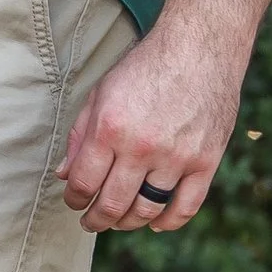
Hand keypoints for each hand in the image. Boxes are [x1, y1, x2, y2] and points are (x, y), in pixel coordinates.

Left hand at [61, 15, 244, 232]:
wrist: (199, 49)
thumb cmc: (145, 68)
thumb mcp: (101, 93)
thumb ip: (80, 136)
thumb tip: (65, 175)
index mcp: (110, 129)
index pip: (84, 183)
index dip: (74, 200)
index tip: (73, 202)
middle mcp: (142, 147)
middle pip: (113, 204)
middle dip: (96, 219)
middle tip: (90, 222)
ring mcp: (177, 157)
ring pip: (147, 210)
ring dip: (128, 223)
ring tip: (118, 221)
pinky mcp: (206, 161)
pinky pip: (186, 207)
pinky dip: (169, 222)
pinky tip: (155, 222)